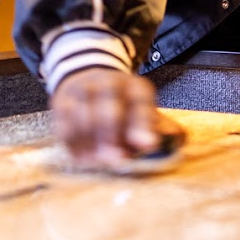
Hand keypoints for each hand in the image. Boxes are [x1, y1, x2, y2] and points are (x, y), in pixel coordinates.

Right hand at [51, 67, 185, 169]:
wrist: (86, 77)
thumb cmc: (122, 106)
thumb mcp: (143, 111)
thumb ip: (159, 128)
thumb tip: (177, 140)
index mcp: (135, 88)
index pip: (141, 104)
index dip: (144, 126)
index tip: (149, 146)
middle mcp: (109, 84)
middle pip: (109, 110)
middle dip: (112, 137)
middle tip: (116, 161)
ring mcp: (83, 91)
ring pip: (84, 117)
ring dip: (90, 144)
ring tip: (98, 163)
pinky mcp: (61, 101)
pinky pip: (64, 125)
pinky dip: (73, 144)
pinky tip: (82, 158)